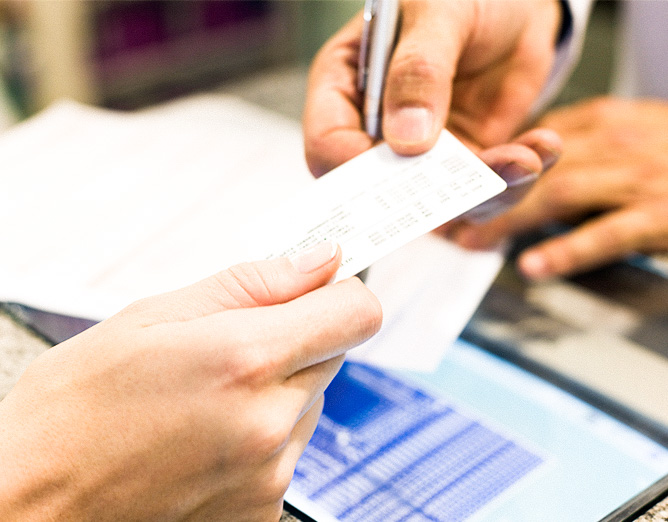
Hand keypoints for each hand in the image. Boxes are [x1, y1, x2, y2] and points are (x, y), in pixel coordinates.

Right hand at [0, 242, 381, 520]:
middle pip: (332, 355)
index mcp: (245, 361)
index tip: (320, 285)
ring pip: (309, 403)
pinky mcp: (263, 512)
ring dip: (274, 390)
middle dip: (294, 339)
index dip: (339, 290)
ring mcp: (269, 477)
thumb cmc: (73, 412)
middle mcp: (268, 426)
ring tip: (205, 398)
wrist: (30, 507)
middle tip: (231, 343)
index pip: (355, 312)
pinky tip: (205, 437)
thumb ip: (252, 283)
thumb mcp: (152, 317)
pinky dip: (260, 435)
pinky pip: (287, 450)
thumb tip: (319, 262)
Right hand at [304, 0, 561, 175]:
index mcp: (347, 87)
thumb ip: (418, 70)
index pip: (328, 143)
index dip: (352, 167)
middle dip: (430, 194)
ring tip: (525, 159)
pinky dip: (518, 177)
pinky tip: (542, 146)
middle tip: (473, 185)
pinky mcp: (467, 159)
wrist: (517, 4)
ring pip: (442, 199)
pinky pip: (486, 189)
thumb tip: (406, 140)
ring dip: (487, 190)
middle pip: (382, 188)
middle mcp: (379, 129)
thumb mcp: (438, 12)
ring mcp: (424, 151)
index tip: (398, 170)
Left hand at [448, 97, 667, 278]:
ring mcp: (639, 177)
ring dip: (508, 222)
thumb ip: (576, 152)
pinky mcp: (661, 214)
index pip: (527, 144)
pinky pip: (607, 233)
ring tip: (472, 243)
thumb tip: (518, 174)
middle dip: (483, 198)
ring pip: (559, 195)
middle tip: (447, 221)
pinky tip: (533, 265)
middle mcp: (617, 142)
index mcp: (603, 122)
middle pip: (533, 169)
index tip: (452, 191)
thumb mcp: (625, 138)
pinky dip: (566, 250)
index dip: (484, 170)